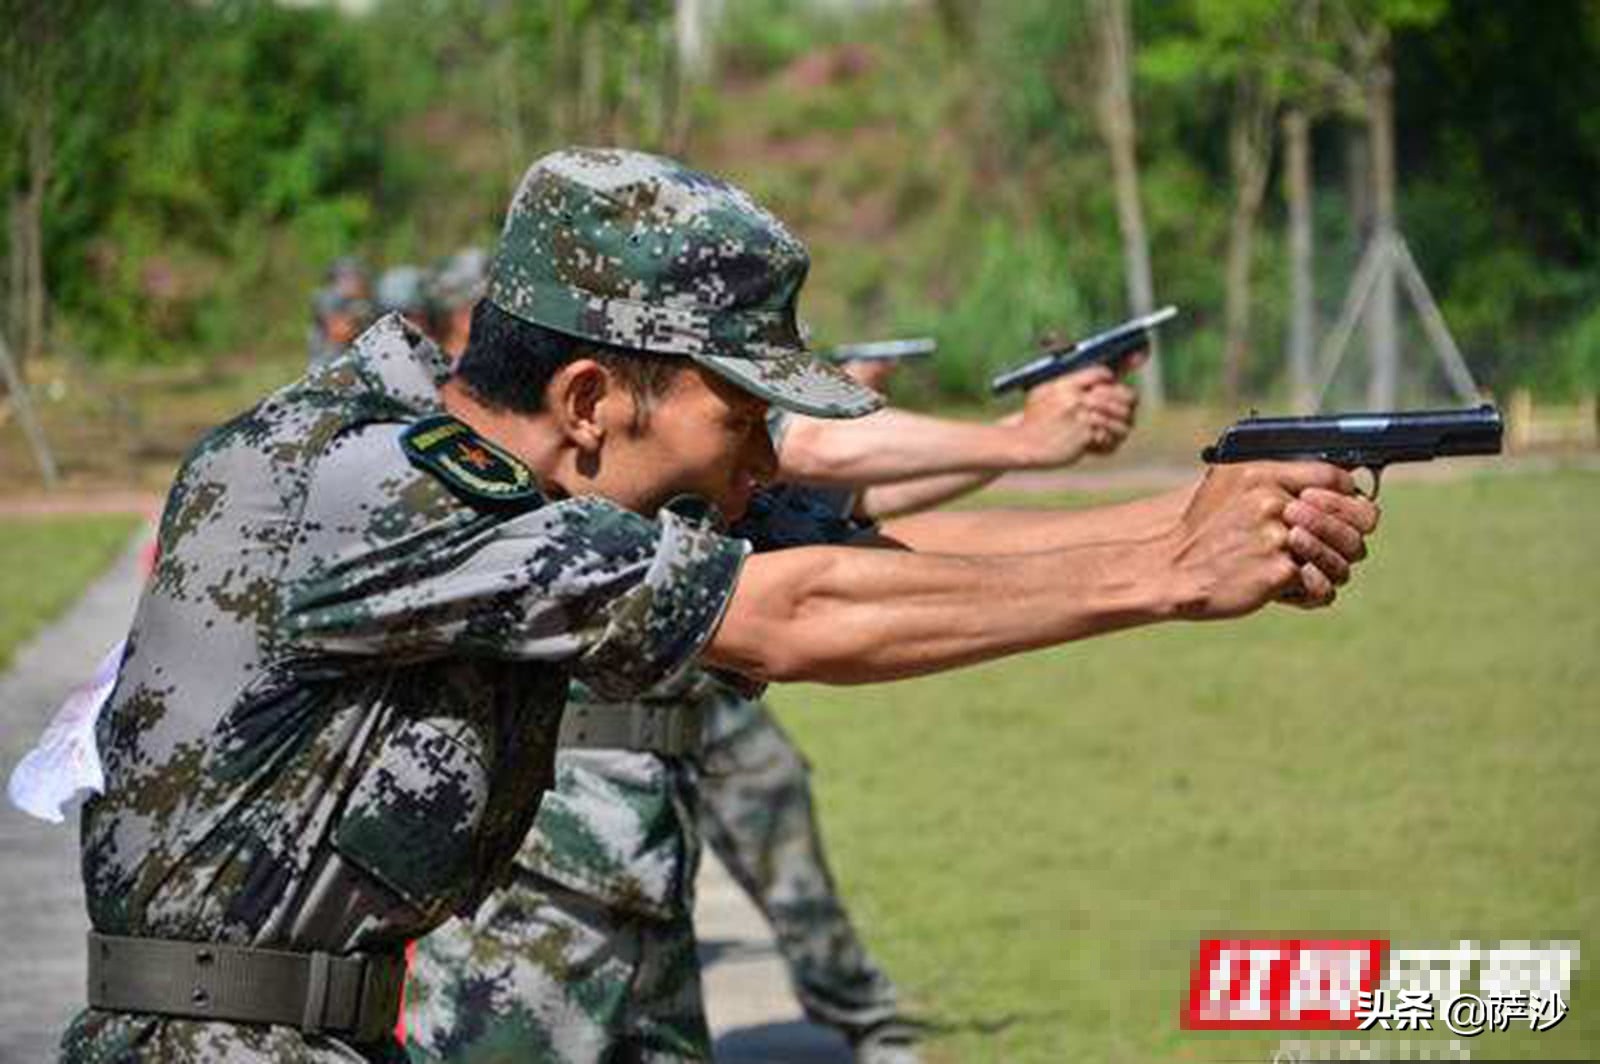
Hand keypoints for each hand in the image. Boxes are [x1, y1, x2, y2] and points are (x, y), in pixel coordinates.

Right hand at [1016, 366, 1139, 465]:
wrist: (1022, 444)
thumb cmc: (1034, 421)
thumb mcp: (1044, 393)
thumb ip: (1067, 384)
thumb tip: (1098, 378)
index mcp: (1065, 384)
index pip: (1099, 373)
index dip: (1111, 379)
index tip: (1115, 385)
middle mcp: (1074, 398)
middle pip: (1115, 394)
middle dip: (1127, 401)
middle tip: (1131, 408)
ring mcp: (1080, 418)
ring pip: (1115, 417)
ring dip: (1123, 424)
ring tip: (1124, 428)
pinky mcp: (1083, 437)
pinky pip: (1107, 436)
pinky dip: (1111, 440)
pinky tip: (1110, 443)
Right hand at [1161, 462, 1377, 618]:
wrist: (1168, 568)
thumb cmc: (1201, 531)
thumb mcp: (1228, 486)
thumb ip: (1273, 480)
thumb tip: (1325, 483)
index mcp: (1263, 475)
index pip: (1335, 477)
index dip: (1350, 498)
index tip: (1349, 512)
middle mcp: (1273, 502)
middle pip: (1349, 519)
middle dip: (1348, 538)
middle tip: (1338, 550)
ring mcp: (1278, 538)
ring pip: (1342, 556)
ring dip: (1331, 569)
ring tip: (1308, 573)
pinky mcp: (1278, 572)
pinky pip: (1321, 587)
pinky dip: (1310, 594)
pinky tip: (1289, 592)